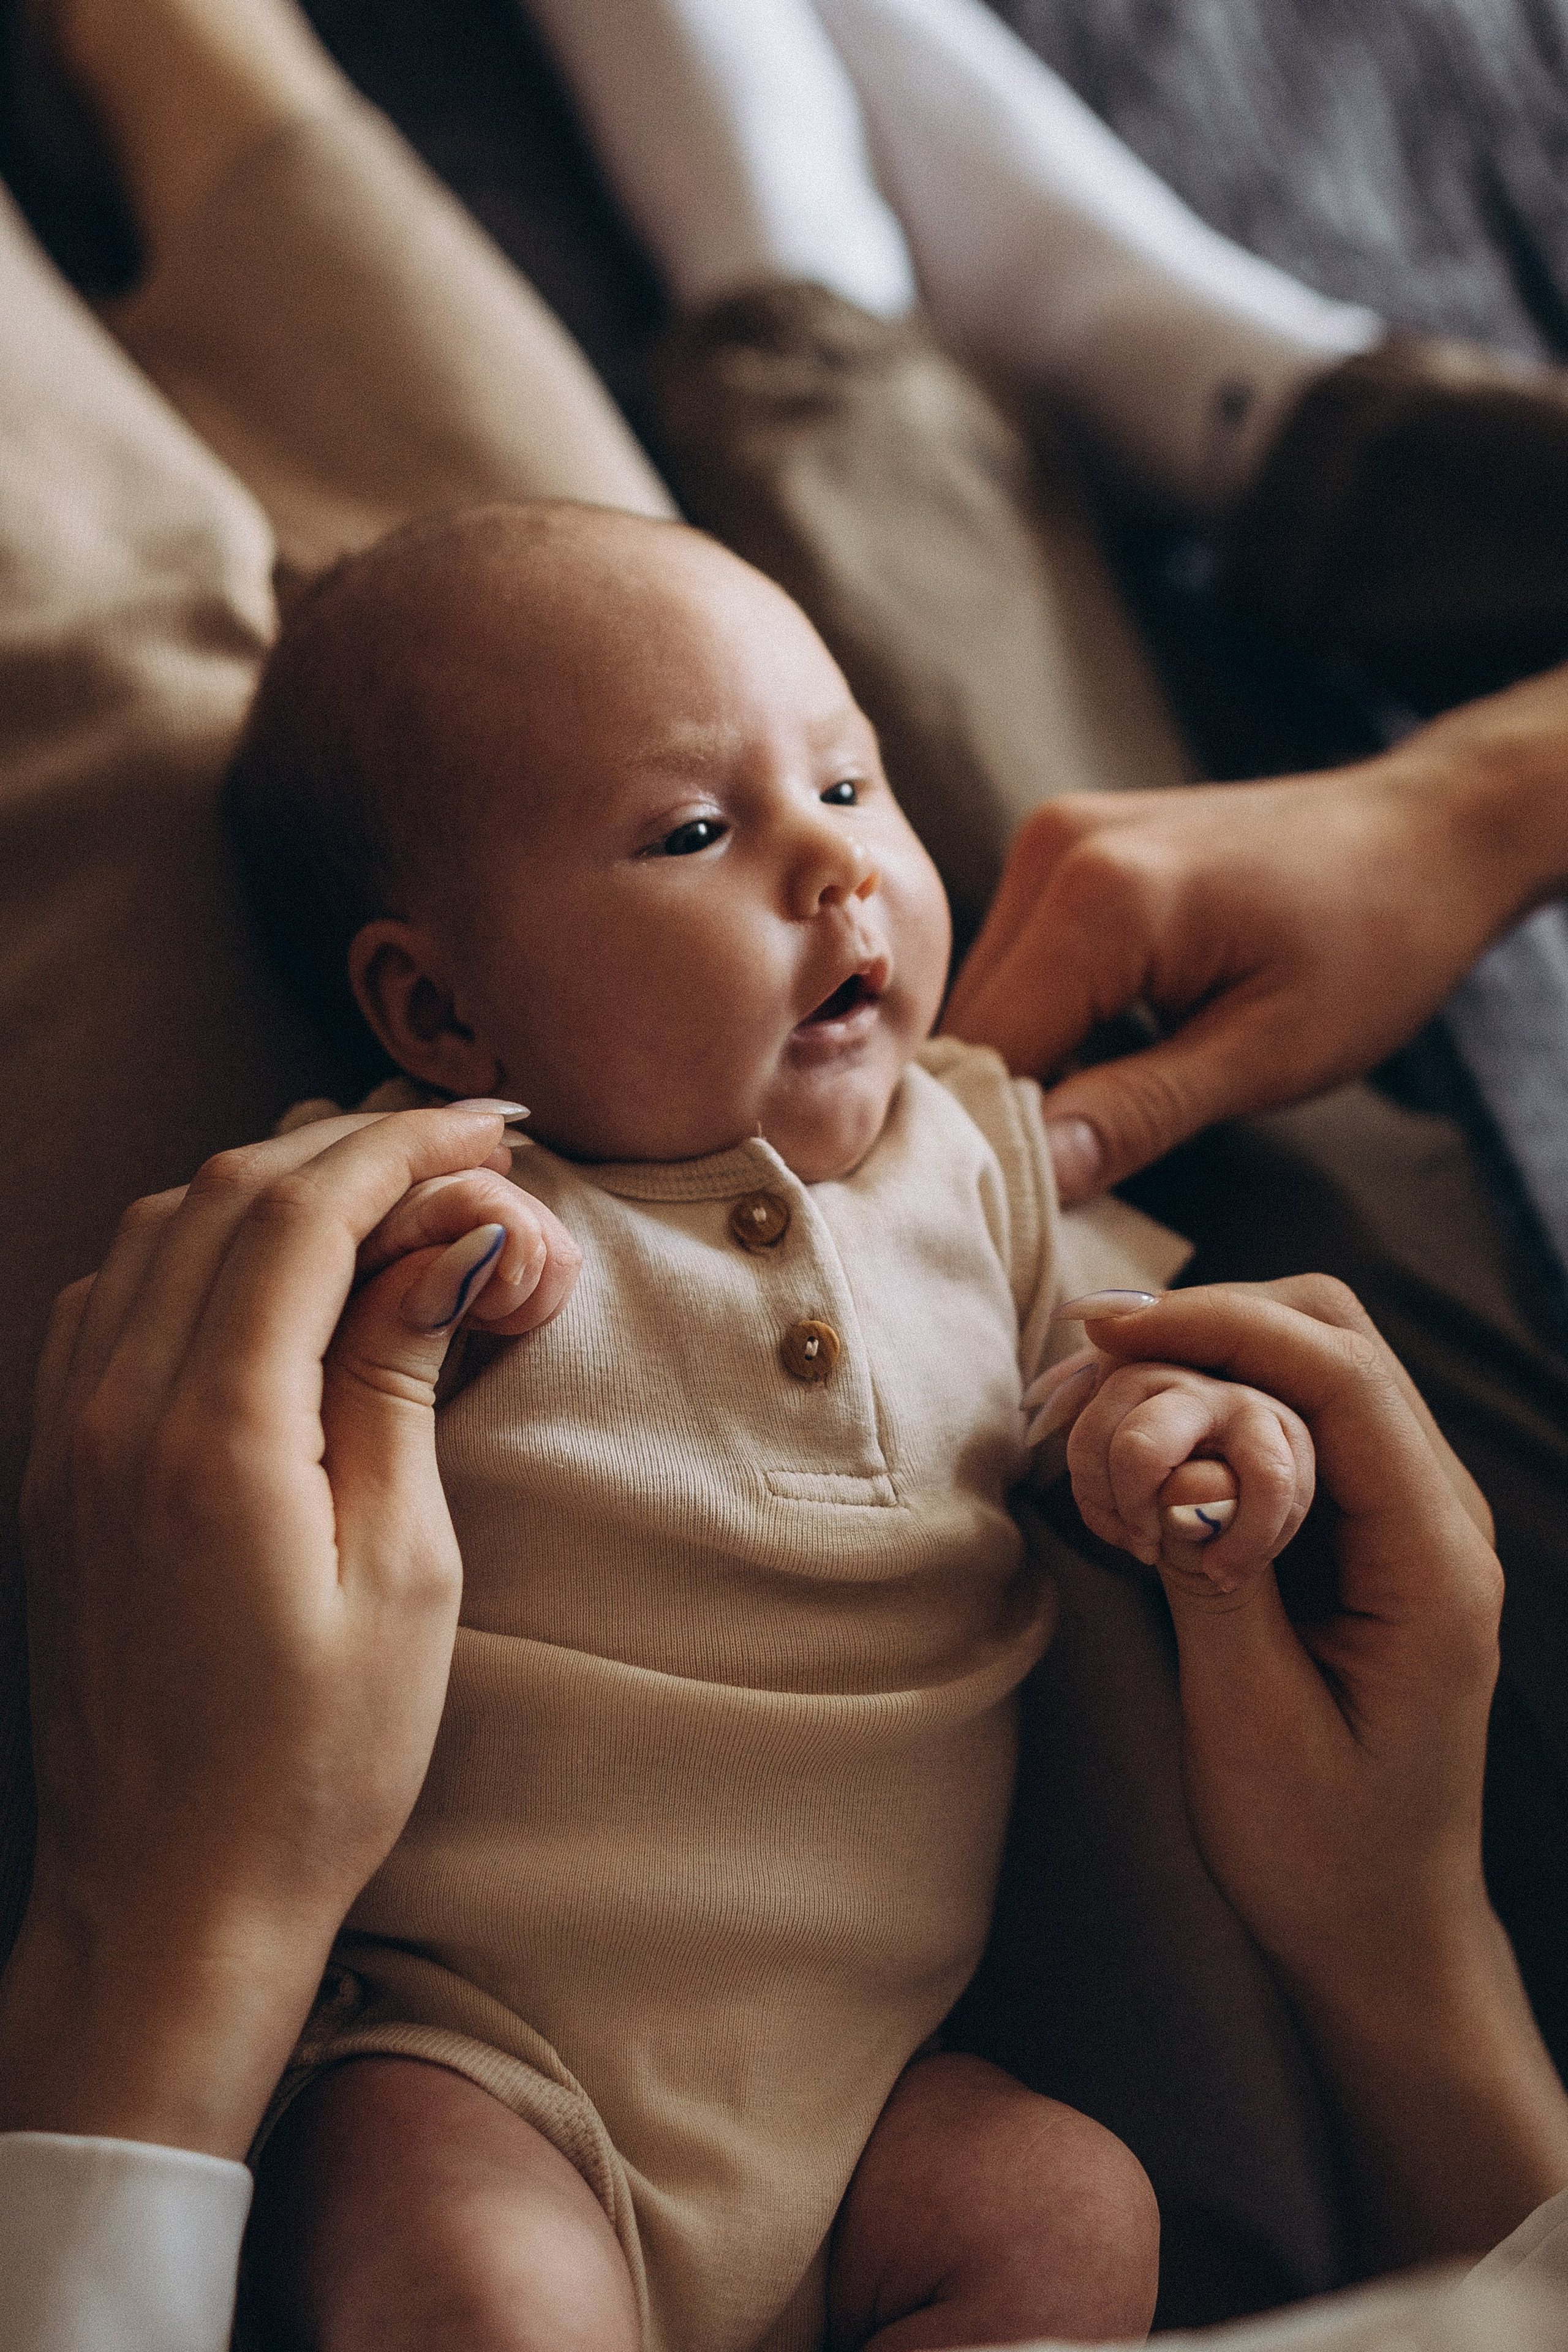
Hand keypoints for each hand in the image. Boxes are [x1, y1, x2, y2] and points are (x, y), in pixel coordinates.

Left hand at [1, 1105, 576, 2159]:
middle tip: (455, 1156)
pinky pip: (107, 1299)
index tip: (488, 1129)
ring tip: (376, 1205)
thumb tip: (446, 1241)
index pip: (300, 1217)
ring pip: (153, 1232)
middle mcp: (116, 1414)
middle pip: (220, 1199)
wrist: (169, 1899)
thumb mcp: (404, 1575)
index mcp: (214, 1438)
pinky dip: (190, 1248)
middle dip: (345, 1150)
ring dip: (264, 1190)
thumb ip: (401, 1384)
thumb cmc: (313, 1765)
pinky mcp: (55, 1473)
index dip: (402, 1148)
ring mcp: (68, 1440)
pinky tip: (263, 1279)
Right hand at [943, 673, 1567, 1198]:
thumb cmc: (1374, 945)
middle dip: (1003, 1111)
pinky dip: (1044, 1026)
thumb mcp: (1266, 1054)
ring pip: (986, 995)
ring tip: (1087, 1132)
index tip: (1027, 1221)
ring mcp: (1055, 837)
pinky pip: (1019, 962)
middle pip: (973, 1022)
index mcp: (1099, 899)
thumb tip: (1038, 1180)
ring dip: (1023, 1069)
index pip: (990, 1053)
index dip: (999, 1145)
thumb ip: (1139, 1113)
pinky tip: (1097, 1070)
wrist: (1427, 835)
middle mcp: (1054, 849)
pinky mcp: (1069, 848)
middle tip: (1059, 1196)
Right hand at [1069, 1278, 1567, 2260]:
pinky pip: (1288, 1423)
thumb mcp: (1252, 1724)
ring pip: (1305, 1366)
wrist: (1377, 1930)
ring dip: (1199, 1362)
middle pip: (1332, 1338)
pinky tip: (1130, 1441)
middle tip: (1088, 1358)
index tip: (1106, 1329)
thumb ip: (1218, 1578)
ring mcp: (1400, 1517)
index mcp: (1436, 1560)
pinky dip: (1206, 1407)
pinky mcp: (1356, 1531)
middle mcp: (1437, 1515)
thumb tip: (1176, 1456)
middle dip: (1208, 1324)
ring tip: (1092, 1403)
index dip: (1223, 1325)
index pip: (1344, 1377)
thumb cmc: (1320, 1852)